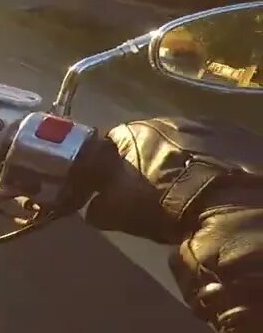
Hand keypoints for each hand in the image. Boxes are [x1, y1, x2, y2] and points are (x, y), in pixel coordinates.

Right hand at [86, 118, 262, 331]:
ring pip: (183, 144)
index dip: (107, 167)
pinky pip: (216, 150)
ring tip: (187, 190)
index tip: (110, 187)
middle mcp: (166, 120)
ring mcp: (206, 125)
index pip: (109, 144)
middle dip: (147, 162)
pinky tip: (214, 186)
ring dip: (181, 162)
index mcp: (132, 132)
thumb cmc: (164, 205)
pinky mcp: (238, 136)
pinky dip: (212, 164)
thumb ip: (99, 206)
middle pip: (149, 141)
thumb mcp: (119, 213)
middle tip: (152, 192)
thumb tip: (93, 208)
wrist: (230, 205)